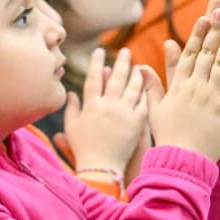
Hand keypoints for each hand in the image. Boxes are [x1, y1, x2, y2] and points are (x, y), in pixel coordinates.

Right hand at [54, 47, 147, 177]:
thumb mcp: (72, 127)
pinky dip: (145, 92)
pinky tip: (147, 85)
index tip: (100, 51)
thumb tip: (71, 93)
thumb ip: (71, 108)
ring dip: (135, 74)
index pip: (94, 78)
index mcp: (91, 105)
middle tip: (125, 51)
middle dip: (120, 62)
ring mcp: (124, 113)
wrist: (102, 168)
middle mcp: (108, 105)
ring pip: (132, 87)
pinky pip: (142, 102)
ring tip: (137, 66)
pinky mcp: (137, 122)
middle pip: (116, 78)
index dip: (96, 63)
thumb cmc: (84, 149)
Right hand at [146, 0, 219, 160]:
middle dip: (214, 28)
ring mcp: (211, 97)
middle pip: (206, 52)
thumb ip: (152, 86)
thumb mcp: (155, 109)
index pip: (189, 53)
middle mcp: (195, 87)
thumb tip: (141, 67)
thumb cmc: (167, 137)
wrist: (181, 162)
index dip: (198, 33)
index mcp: (179, 86)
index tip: (204, 15)